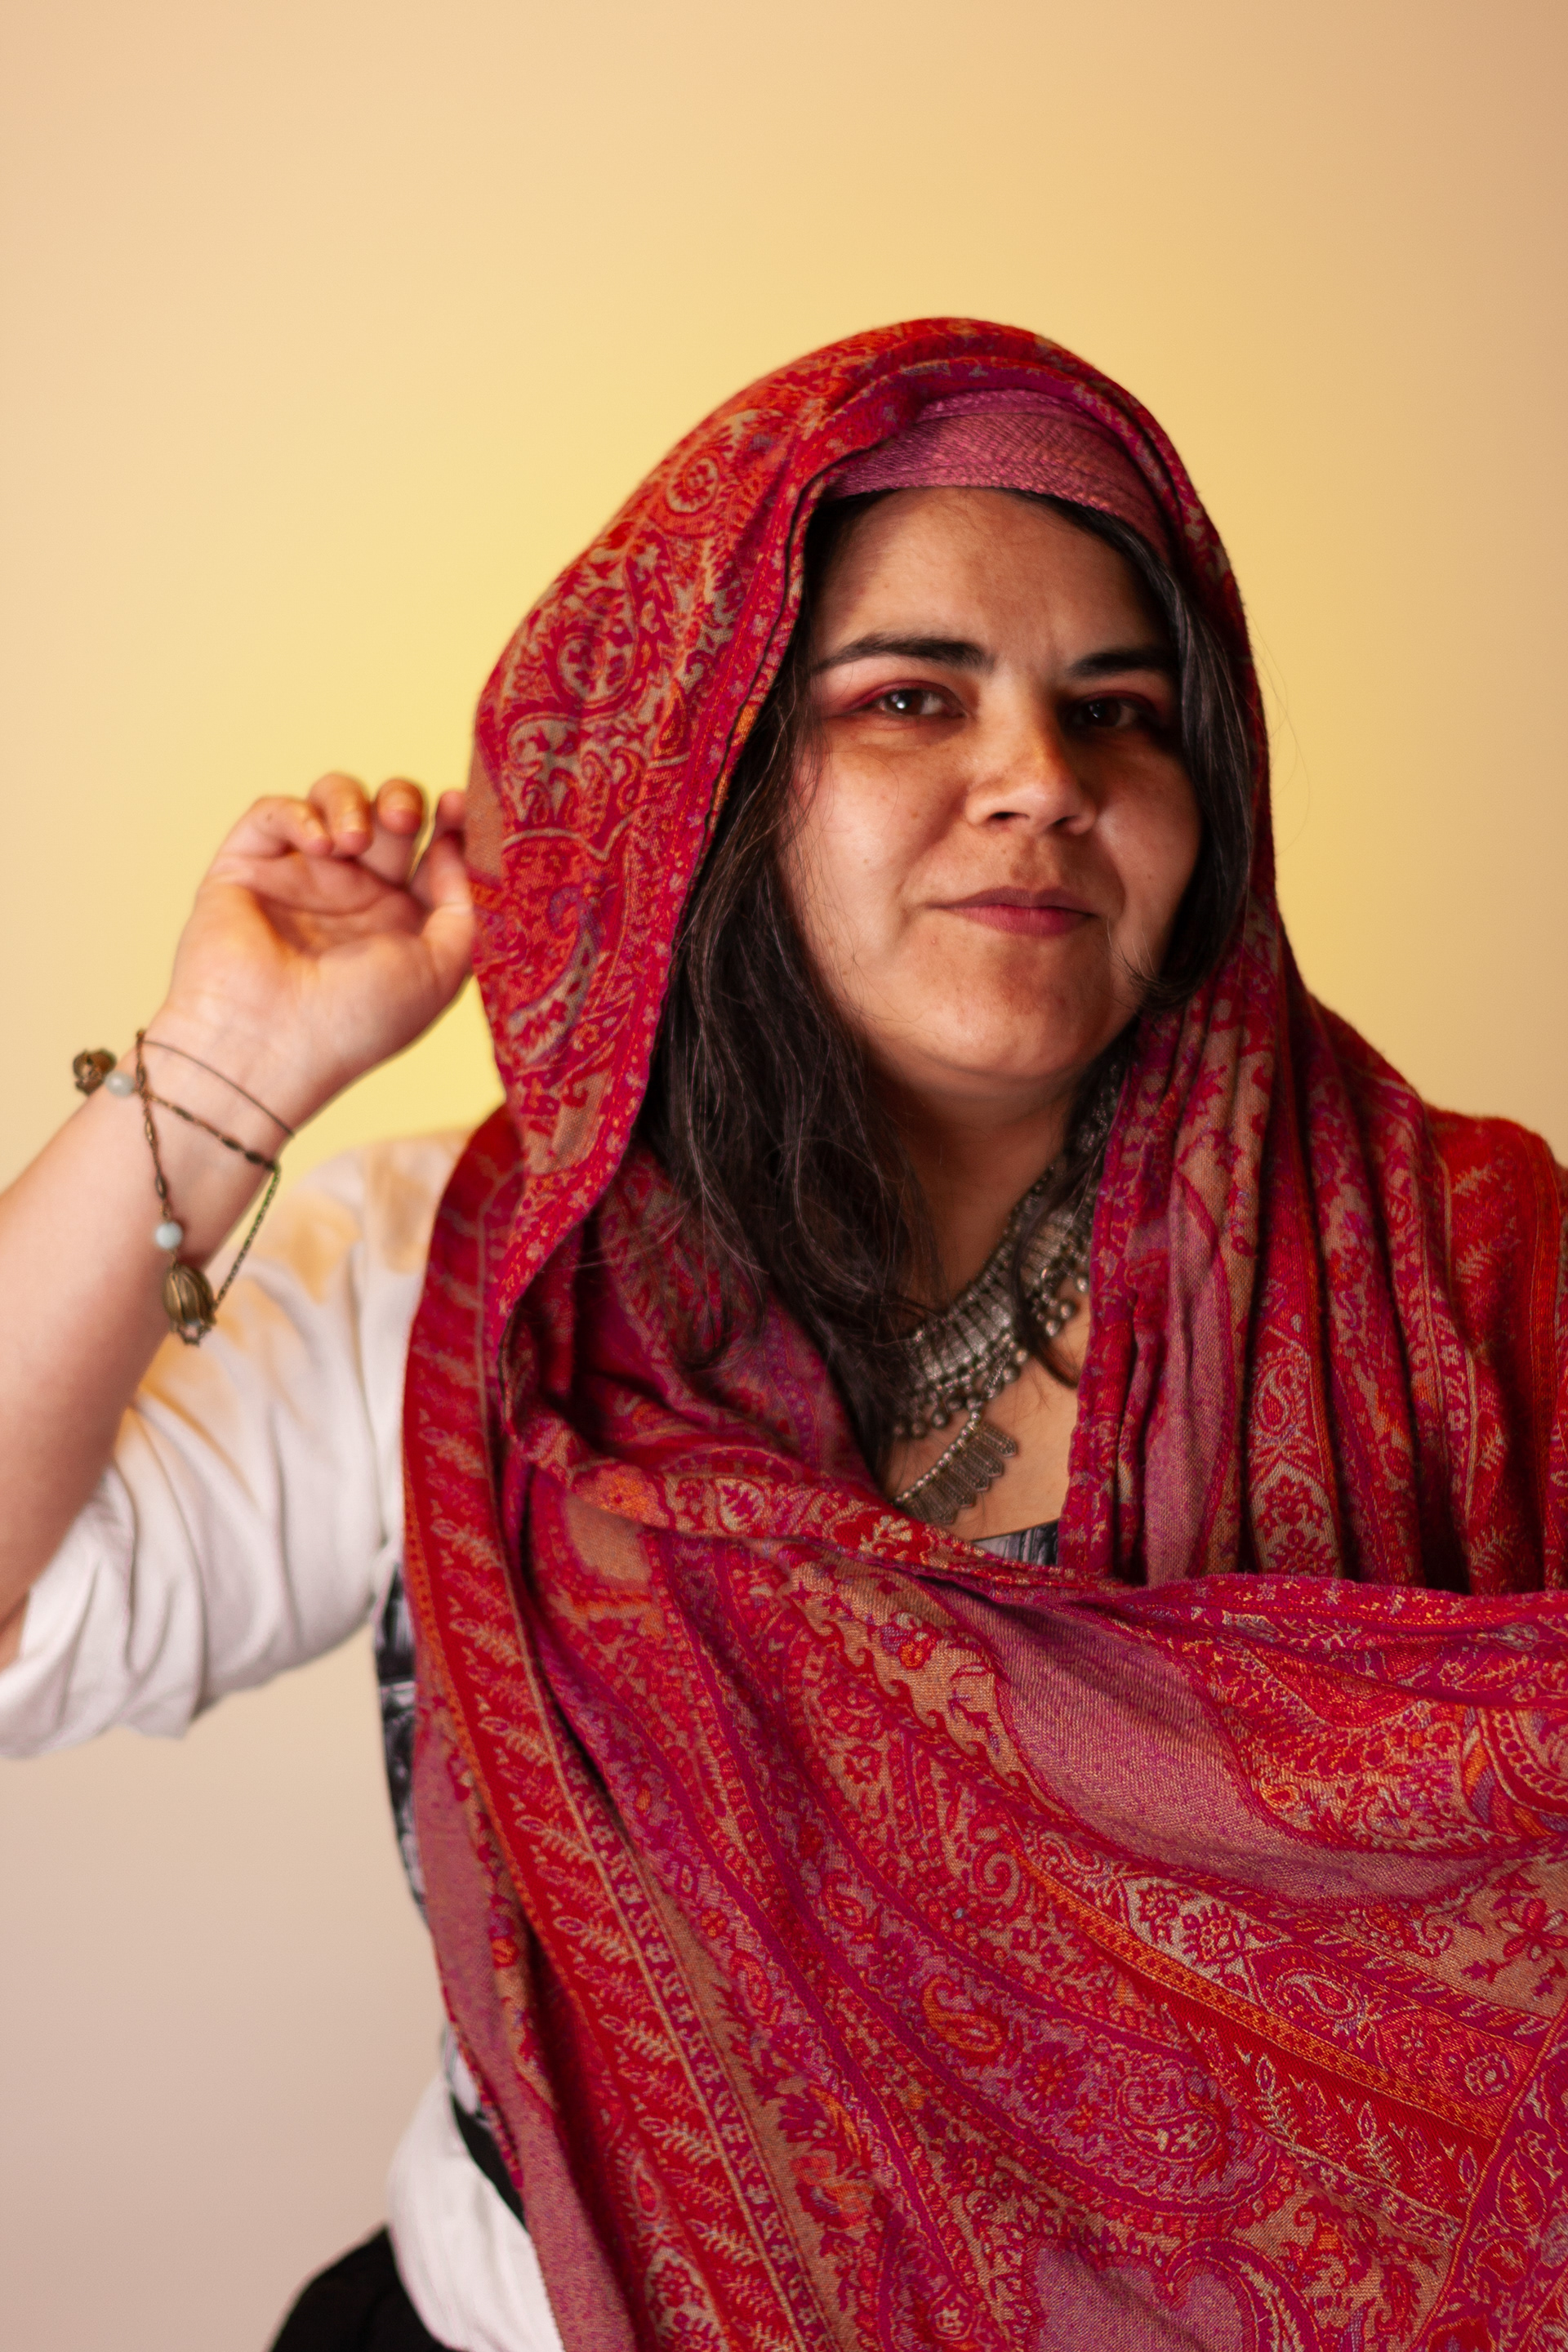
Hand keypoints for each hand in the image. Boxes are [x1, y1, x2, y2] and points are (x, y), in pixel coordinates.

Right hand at [156, 775, 475, 1130]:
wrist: (268, 1046)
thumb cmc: (357, 1022)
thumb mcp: (441, 972)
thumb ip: (467, 910)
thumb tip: (459, 850)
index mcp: (401, 922)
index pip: (433, 851)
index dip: (450, 822)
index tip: (458, 805)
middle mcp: (353, 896)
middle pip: (388, 814)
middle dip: (402, 800)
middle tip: (403, 820)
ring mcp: (299, 878)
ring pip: (331, 800)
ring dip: (350, 801)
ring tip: (355, 841)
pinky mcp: (246, 868)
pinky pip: (271, 813)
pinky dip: (297, 814)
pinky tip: (319, 847)